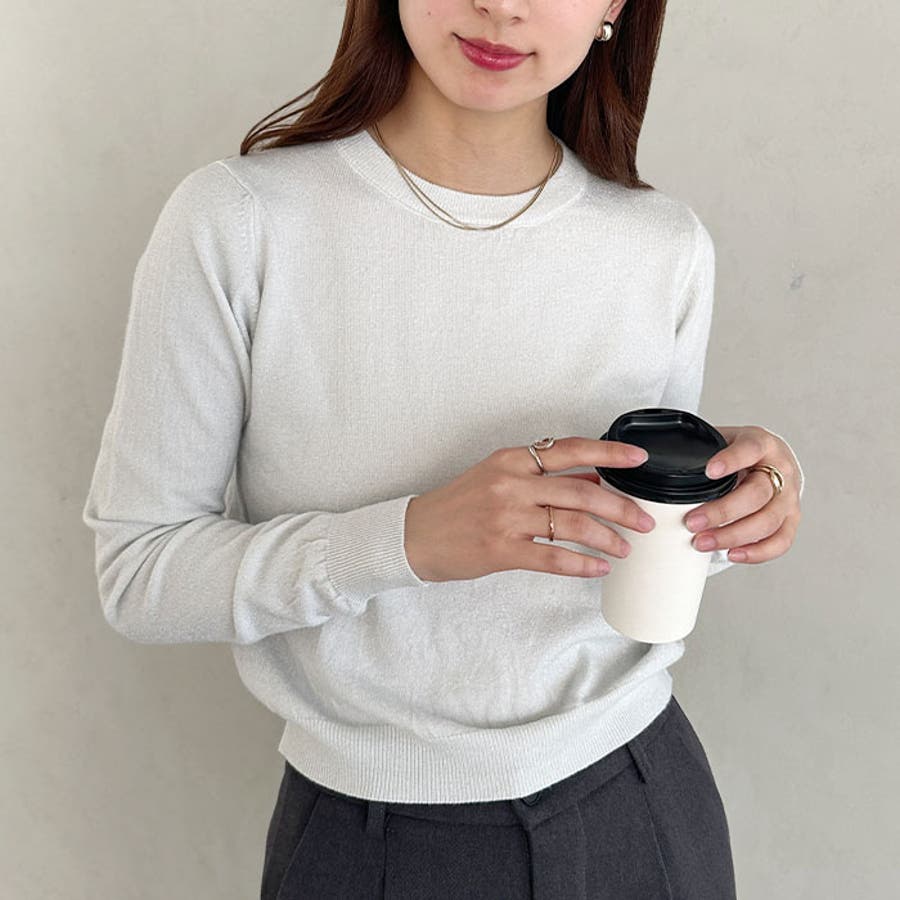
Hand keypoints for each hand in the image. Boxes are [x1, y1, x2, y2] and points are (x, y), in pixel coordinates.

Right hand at [404, 437, 657, 582]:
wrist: (414, 535)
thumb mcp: (497, 477)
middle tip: (644, 521)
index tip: (638, 460)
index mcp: (512, 459)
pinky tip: (597, 568)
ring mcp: (506, 516)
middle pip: (582, 490)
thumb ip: (542, 476)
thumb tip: (590, 476)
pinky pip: (553, 557)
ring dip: (608, 538)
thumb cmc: (456, 506)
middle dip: (622, 507)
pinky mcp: (500, 549)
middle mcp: (511, 483)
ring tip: (625, 548)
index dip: (610, 453)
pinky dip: (582, 564)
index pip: (571, 449)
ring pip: (573, 524)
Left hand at [683, 426, 802, 563]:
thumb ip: (701, 449)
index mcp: (762, 444)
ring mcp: (790, 497)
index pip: (750, 449)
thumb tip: (659, 463)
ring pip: (768, 521)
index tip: (709, 471)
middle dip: (722, 512)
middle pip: (757, 494)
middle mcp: (782, 470)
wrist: (772, 460)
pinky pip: (780, 541)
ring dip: (733, 536)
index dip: (731, 460)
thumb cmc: (741, 452)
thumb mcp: (722, 440)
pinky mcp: (792, 520)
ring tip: (702, 542)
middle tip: (691, 523)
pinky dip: (756, 552)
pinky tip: (731, 555)